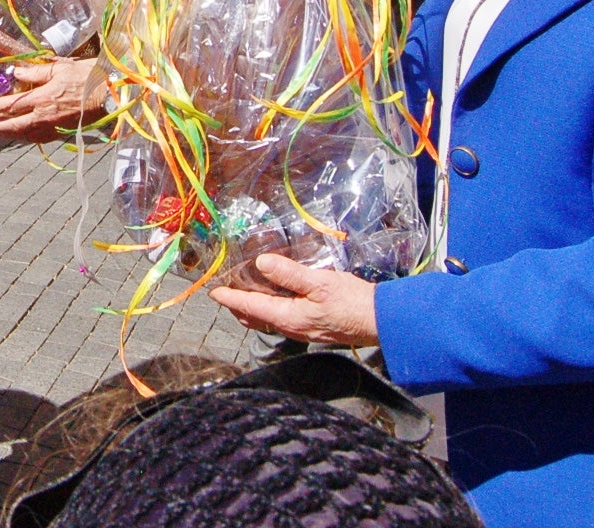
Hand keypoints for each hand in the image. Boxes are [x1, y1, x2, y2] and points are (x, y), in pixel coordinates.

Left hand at [0, 58, 105, 142]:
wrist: (110, 94)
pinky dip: (25, 137)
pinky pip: (37, 138)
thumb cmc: (87, 77)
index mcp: (41, 98)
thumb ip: (35, 73)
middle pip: (13, 125)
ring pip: (24, 134)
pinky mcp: (61, 132)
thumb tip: (16, 73)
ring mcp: (52, 127)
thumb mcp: (59, 69)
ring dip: (8, 133)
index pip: (10, 106)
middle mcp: (43, 116)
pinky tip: (20, 134)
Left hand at [208, 254, 379, 346]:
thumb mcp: (319, 282)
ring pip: (267, 320)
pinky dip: (269, 309)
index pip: (250, 307)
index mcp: (288, 317)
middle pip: (254, 317)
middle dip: (237, 305)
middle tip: (225, 291)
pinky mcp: (312, 327)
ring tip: (243, 293)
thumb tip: (262, 263)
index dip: (229, 298)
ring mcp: (302, 329)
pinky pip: (281, 319)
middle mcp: (291, 327)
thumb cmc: (351, 302)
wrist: (380, 321)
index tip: (213, 291)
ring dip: (252, 308)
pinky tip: (274, 297)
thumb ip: (289, 273)